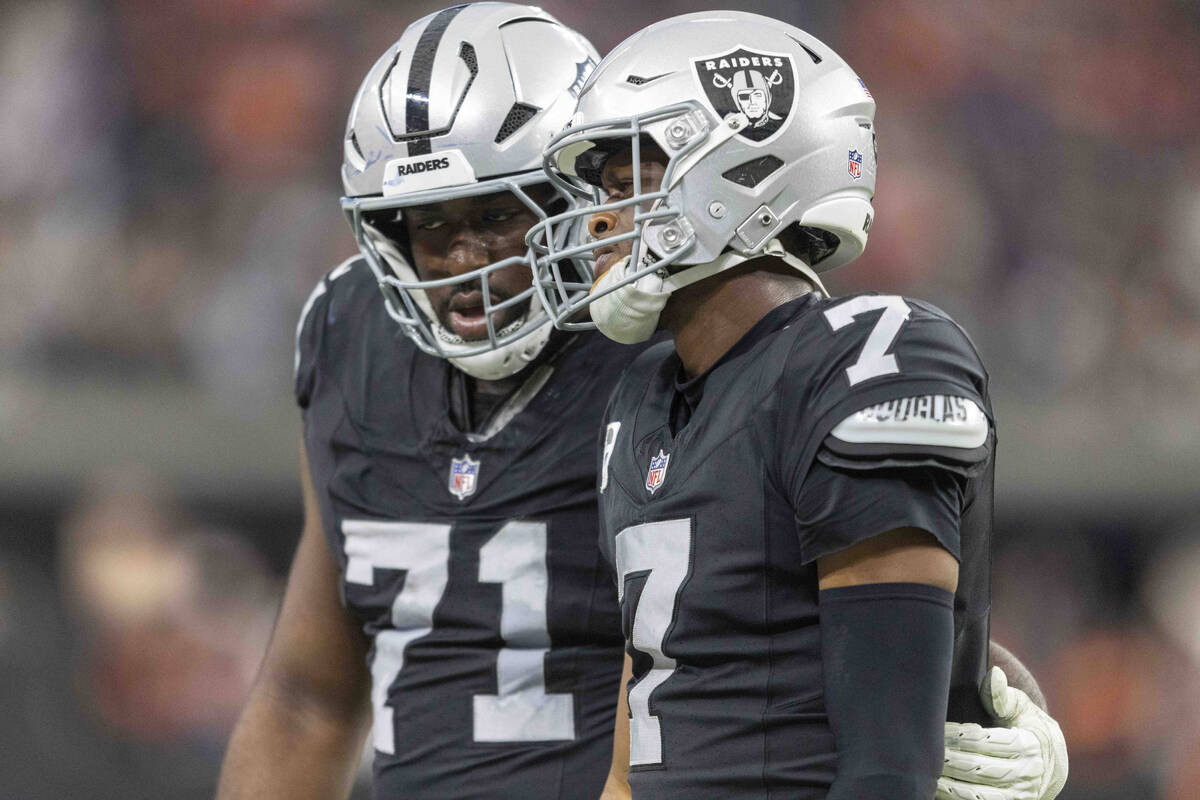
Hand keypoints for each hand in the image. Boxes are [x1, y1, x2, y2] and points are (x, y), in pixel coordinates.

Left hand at [936, 666, 1067, 799]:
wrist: (1050, 762)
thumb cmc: (1026, 726)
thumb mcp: (1021, 707)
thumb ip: (1004, 694)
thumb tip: (994, 676)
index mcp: (1029, 745)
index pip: (989, 741)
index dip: (962, 736)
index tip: (941, 731)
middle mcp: (1027, 774)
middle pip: (980, 768)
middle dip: (951, 760)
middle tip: (927, 752)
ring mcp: (1019, 795)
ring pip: (979, 794)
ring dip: (951, 785)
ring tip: (929, 774)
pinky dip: (958, 798)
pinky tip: (939, 790)